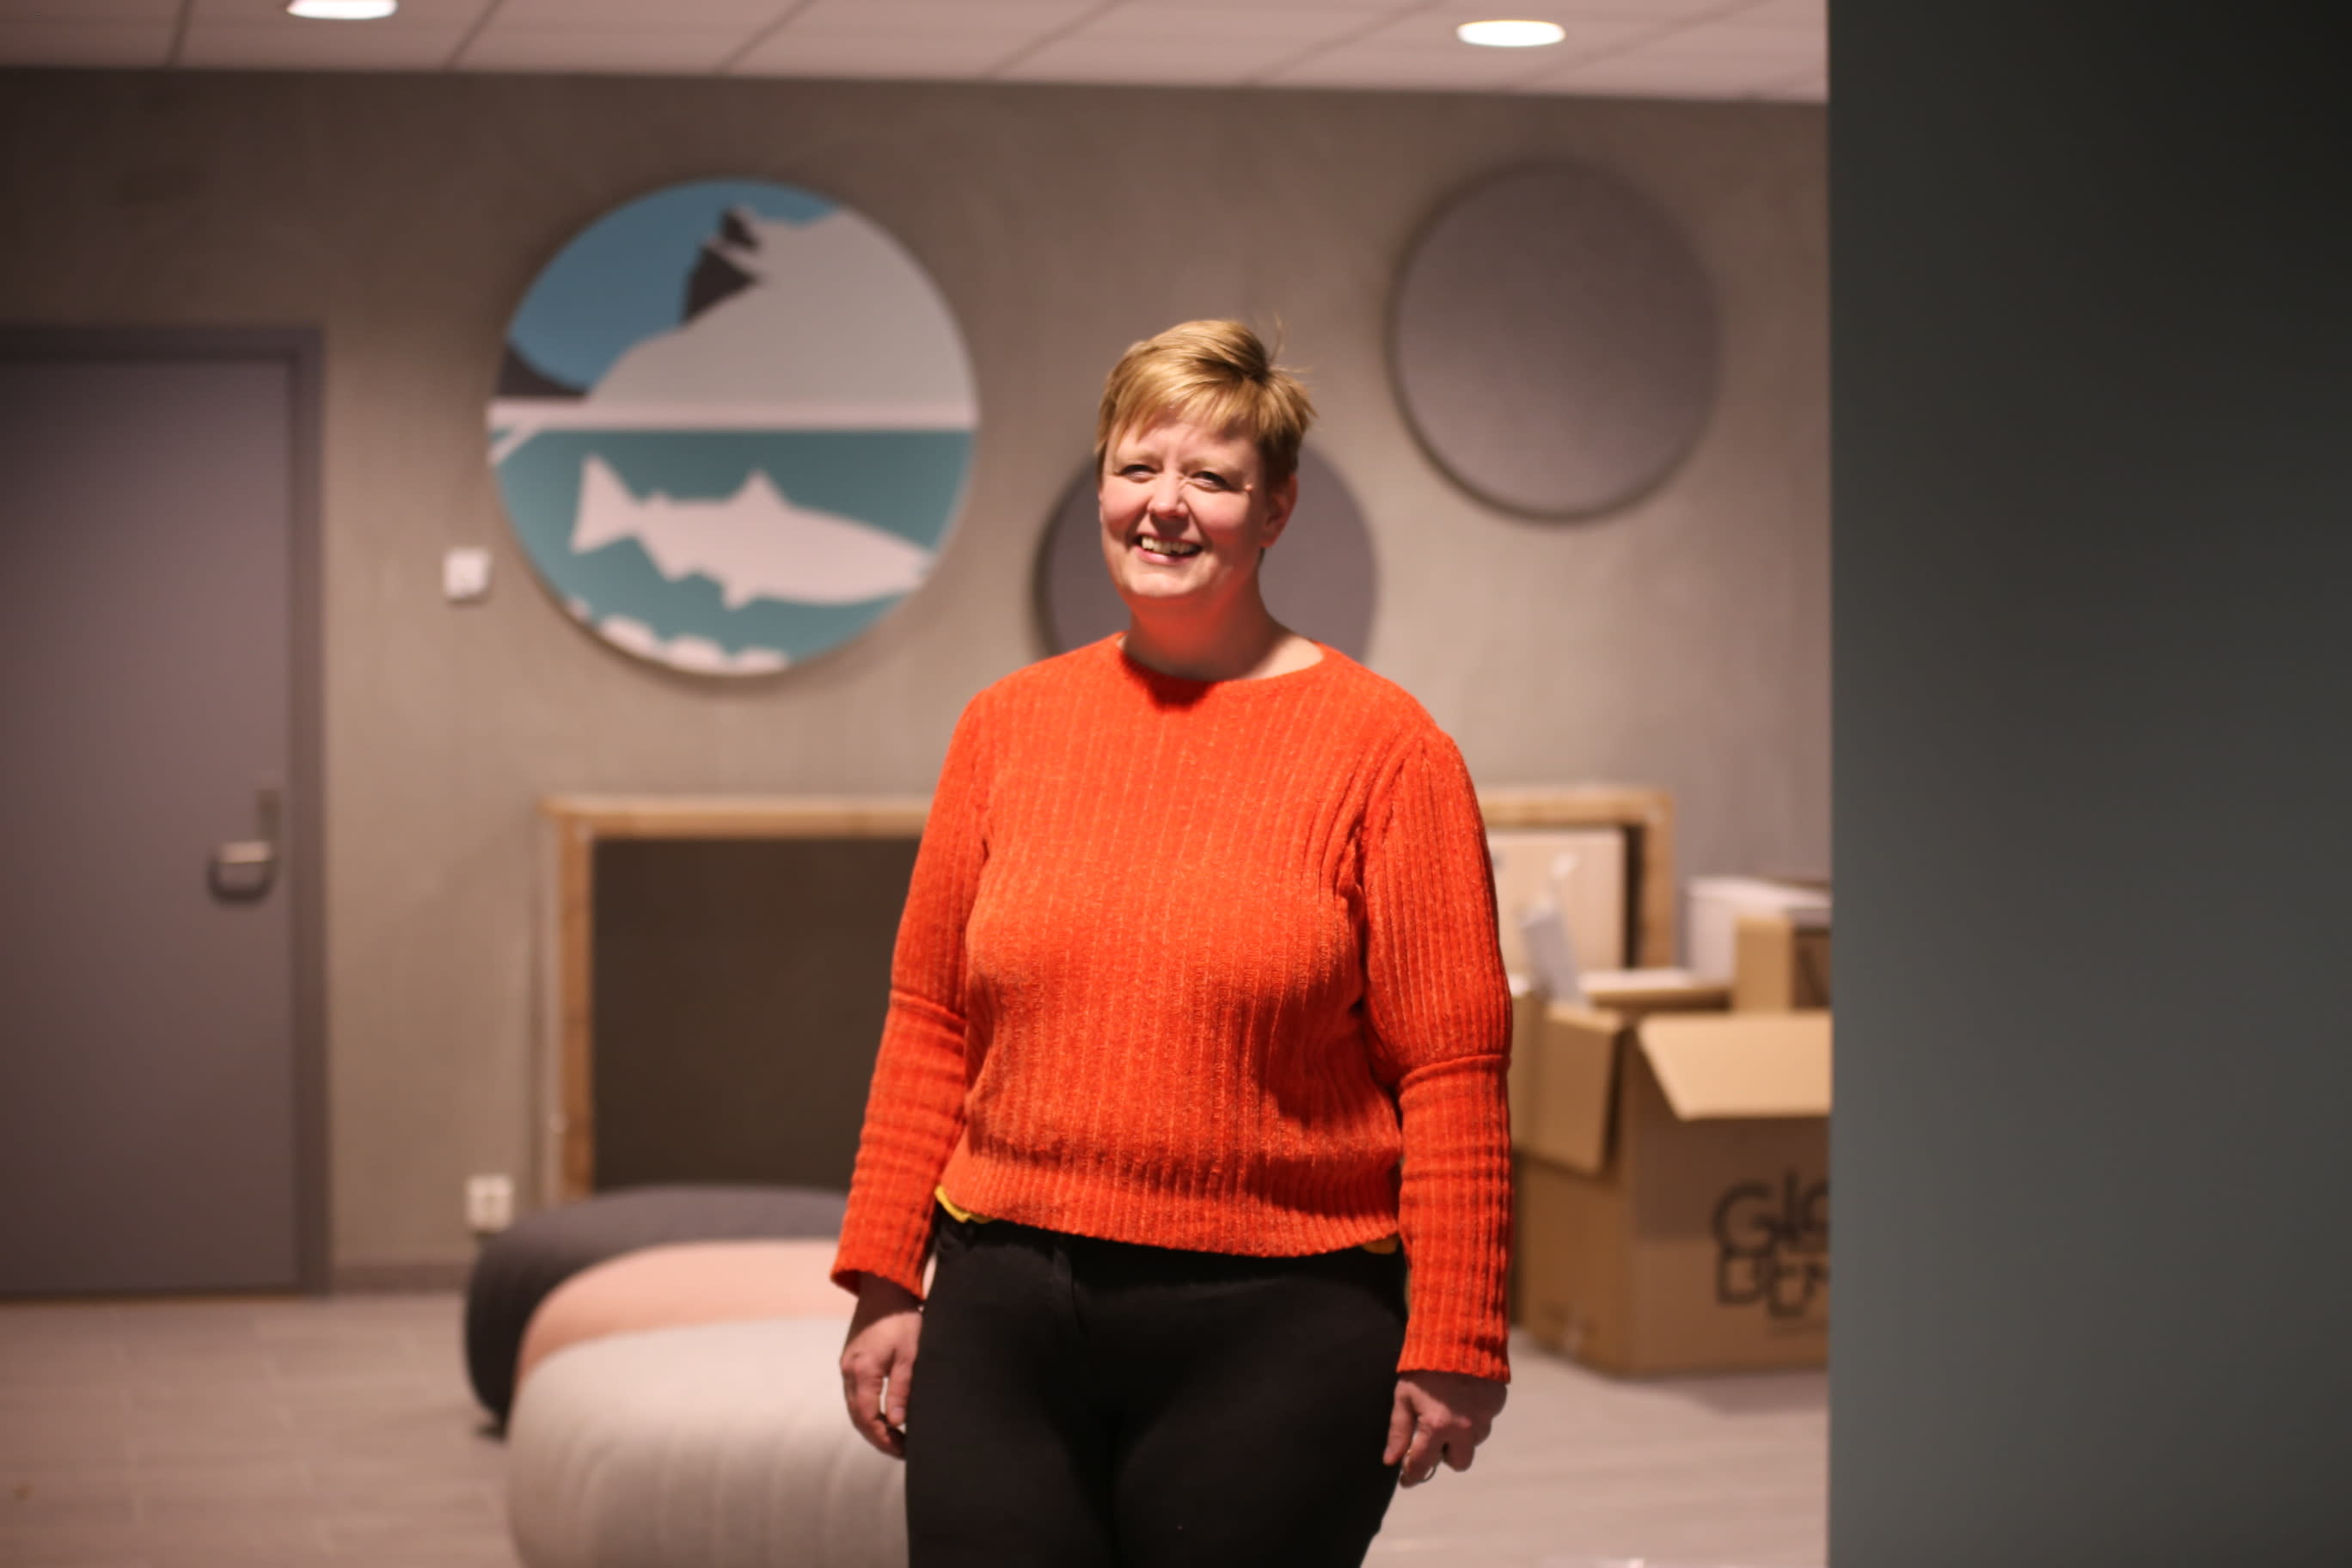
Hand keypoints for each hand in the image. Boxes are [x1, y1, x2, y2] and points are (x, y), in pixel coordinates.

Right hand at [838, 1274, 921, 1457]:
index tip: (903, 1451)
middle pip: (858, 1417)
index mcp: (863, 1371)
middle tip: (900, 1451)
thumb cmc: (903, 1319)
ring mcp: (846, 1366)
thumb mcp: (910, 1354)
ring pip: (854, 1407)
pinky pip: (854, 1395)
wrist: (883, 1288)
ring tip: (895, 1438)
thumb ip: (902, 1388)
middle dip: (878, 1438)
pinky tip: (883, 1415)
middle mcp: (849, 1371)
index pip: (869, 1418)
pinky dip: (867, 1411)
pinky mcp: (850, 1361)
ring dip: (871, 1426)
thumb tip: (897, 1421)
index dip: (884, 1439)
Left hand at [1384, 1370, 1505, 1486]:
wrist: (1458, 1335)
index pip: (1422, 1465)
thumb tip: (1390, 1461)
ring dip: (1461, 1435)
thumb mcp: (1404, 1397)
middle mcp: (1464, 1428)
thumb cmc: (1424, 1367)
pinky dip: (1475, 1416)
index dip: (1411, 1475)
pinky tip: (1464, 1397)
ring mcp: (1485, 1418)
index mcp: (1436, 1426)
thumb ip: (1398, 1431)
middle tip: (1434, 1435)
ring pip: (1473, 1443)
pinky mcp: (1497, 1405)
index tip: (1406, 1479)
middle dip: (1445, 1454)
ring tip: (1449, 1408)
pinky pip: (1485, 1422)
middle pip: (1457, 1464)